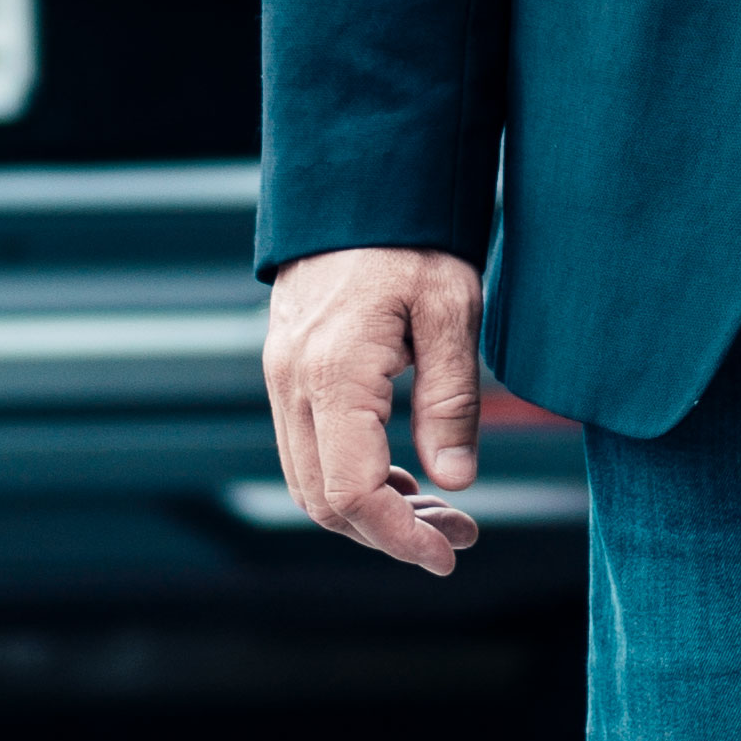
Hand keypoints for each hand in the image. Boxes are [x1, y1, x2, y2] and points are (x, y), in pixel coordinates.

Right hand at [261, 244, 564, 574]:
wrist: (354, 187)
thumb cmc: (411, 238)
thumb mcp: (451, 309)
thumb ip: (452, 400)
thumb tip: (455, 484)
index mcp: (334, 373)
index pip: (354, 491)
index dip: (399, 537)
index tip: (448, 554)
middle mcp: (292, 384)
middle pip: (324, 501)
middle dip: (390, 534)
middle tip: (460, 534)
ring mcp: (280, 379)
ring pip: (311, 482)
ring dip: (372, 512)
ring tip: (442, 513)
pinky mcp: (286, 374)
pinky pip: (308, 451)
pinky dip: (352, 479)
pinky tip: (405, 475)